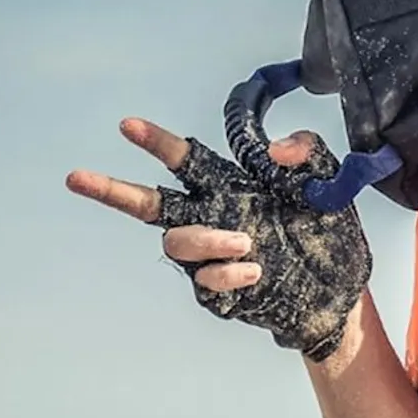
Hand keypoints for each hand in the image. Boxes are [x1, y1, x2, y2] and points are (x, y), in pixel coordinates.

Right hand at [66, 118, 372, 362]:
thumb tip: (274, 148)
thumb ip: (308, 152)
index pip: (185, 159)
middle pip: (149, 203)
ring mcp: (211, 257)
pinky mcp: (220, 292)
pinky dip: (225, 273)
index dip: (156, 142)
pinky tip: (256, 270)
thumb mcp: (330, 183)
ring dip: (206, 240)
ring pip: (178, 242)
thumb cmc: (328, 231)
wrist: (341, 292)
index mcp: (231, 186)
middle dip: (111, 191)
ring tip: (247, 242)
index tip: (127, 125)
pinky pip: (204, 281)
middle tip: (76, 177)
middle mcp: (212, 218)